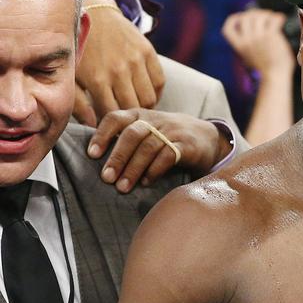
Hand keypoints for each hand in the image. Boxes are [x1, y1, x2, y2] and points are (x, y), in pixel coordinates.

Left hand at [75, 0, 164, 126]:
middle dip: (129, 118)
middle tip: (124, 120)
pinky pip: (159, 82)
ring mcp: (136, 61)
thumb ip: (79, 102)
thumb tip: (93, 125)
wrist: (92, 13)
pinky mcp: (148, 52)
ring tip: (134, 107)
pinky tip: (144, 93)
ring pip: (150, 99)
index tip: (109, 126)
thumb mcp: (71, 75)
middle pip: (134, 109)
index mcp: (99, 79)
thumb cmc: (79, 48)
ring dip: (144, 107)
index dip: (112, 124)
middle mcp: (120, 71)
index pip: (112, 114)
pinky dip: (155, 92)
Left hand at [89, 109, 231, 190]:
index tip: (92, 155)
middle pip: (132, 134)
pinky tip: (145, 182)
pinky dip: (154, 170)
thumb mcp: (148, 130)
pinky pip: (168, 156)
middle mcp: (155, 120)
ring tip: (123, 187)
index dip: (102, 135)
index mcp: (140, 115)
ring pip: (148, 147)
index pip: (115, 118)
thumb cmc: (169, 137)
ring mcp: (173, 132)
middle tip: (107, 178)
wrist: (209, 137)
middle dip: (117, 157)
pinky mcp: (188, 145)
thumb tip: (95, 157)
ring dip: (133, 168)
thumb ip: (126, 137)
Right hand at [222, 9, 295, 74]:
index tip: (242, 17)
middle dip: (254, 13)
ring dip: (267, 14)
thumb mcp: (250, 58)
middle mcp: (247, 40)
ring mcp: (258, 37)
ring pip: (259, 16)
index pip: (227, 28)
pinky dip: (277, 17)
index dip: (234, 19)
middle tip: (264, 16)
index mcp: (239, 46)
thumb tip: (255, 34)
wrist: (275, 77)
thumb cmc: (267, 71)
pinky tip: (281, 19)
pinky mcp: (271, 36)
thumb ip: (249, 46)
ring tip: (273, 18)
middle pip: (245, 17)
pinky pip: (273, 19)